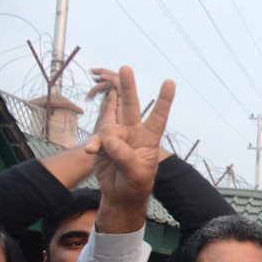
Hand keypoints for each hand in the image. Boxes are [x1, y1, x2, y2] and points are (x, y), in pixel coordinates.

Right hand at [85, 66, 173, 212]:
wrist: (120, 194)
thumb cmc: (136, 184)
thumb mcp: (137, 173)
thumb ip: (124, 156)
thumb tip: (109, 138)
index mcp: (149, 139)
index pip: (159, 117)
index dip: (164, 101)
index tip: (170, 82)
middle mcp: (133, 132)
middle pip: (131, 106)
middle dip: (127, 87)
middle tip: (125, 67)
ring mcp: (116, 135)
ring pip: (108, 121)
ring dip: (104, 133)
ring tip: (102, 149)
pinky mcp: (101, 141)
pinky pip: (95, 137)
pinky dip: (93, 144)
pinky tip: (91, 152)